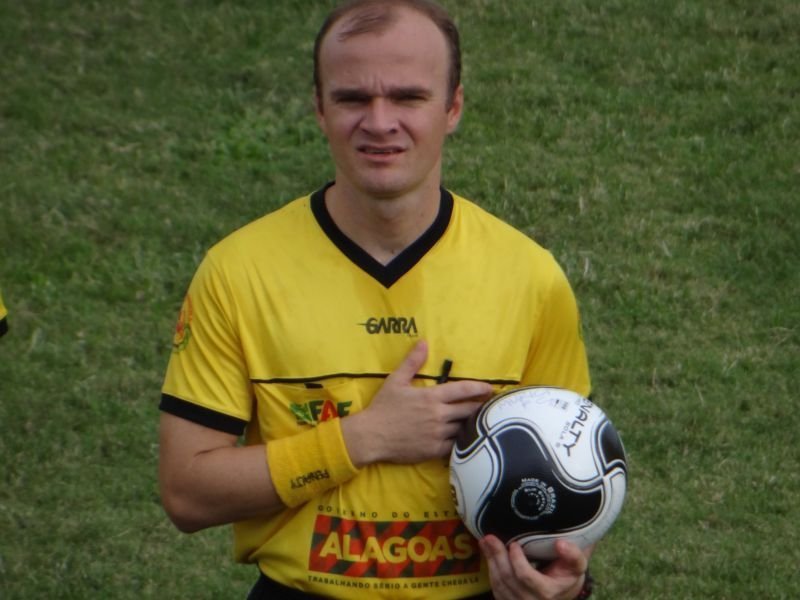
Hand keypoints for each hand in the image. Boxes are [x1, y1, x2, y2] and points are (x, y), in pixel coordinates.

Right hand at [342, 340, 492, 465]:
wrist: (370, 436)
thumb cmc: (383, 407)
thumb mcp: (396, 380)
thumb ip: (412, 362)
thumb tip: (424, 342)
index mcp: (432, 397)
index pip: (463, 390)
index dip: (479, 388)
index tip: (490, 388)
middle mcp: (439, 415)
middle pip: (469, 410)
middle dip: (480, 406)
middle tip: (489, 404)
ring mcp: (438, 434)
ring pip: (464, 428)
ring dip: (472, 424)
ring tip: (481, 421)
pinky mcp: (434, 451)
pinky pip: (456, 446)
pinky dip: (462, 441)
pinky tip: (467, 438)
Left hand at [480, 536, 590, 599]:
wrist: (561, 593)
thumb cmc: (567, 575)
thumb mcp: (577, 566)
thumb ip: (573, 555)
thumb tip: (561, 543)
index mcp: (547, 593)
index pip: (525, 577)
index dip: (517, 560)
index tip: (514, 544)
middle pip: (508, 579)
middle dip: (497, 556)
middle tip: (489, 537)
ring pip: (499, 584)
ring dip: (491, 561)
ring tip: (486, 542)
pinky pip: (496, 589)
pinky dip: (491, 571)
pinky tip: (489, 555)